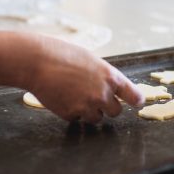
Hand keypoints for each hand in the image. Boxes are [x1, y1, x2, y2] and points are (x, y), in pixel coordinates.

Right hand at [28, 37, 144, 122]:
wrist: (36, 61)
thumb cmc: (62, 54)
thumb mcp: (91, 60)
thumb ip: (104, 76)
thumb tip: (111, 88)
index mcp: (111, 77)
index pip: (134, 96)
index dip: (136, 100)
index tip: (137, 102)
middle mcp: (103, 94)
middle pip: (116, 112)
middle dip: (108, 107)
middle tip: (95, 97)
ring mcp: (87, 106)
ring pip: (97, 118)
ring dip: (90, 111)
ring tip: (76, 96)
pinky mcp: (71, 114)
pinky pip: (77, 119)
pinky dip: (72, 112)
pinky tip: (63, 98)